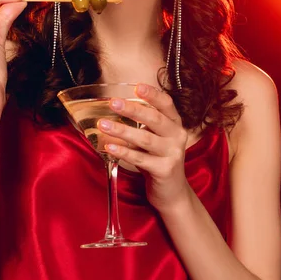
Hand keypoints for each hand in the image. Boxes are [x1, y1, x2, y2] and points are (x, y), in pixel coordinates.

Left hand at [97, 83, 189, 212]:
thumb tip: (116, 108)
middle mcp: (177, 136)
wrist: (172, 192)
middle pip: (154, 119)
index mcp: (175, 124)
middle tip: (112, 102)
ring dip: (122, 130)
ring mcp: (173, 154)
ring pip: (145, 139)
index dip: (153, 94)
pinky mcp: (164, 170)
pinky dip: (124, 152)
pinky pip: (140, 158)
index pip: (167, 104)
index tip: (137, 87)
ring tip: (103, 125)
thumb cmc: (158, 160)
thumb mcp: (156, 139)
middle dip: (132, 109)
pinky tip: (110, 147)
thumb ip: (144, 125)